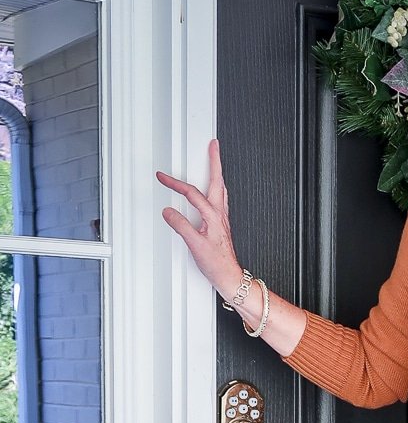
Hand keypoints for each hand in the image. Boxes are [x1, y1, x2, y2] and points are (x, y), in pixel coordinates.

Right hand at [156, 138, 244, 300]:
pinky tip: (212, 190)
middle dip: (215, 162)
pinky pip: (219, 200)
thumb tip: (169, 212)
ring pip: (220, 189)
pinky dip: (216, 189)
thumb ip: (181, 226)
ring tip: (215, 161)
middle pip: (217, 181)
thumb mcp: (195, 244)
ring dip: (217, 173)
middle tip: (214, 146)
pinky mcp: (221, 224)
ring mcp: (222, 218)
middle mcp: (220, 214)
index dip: (175, 183)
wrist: (229, 276)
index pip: (192, 193)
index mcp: (214, 216)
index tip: (162, 177)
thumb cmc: (217, 264)